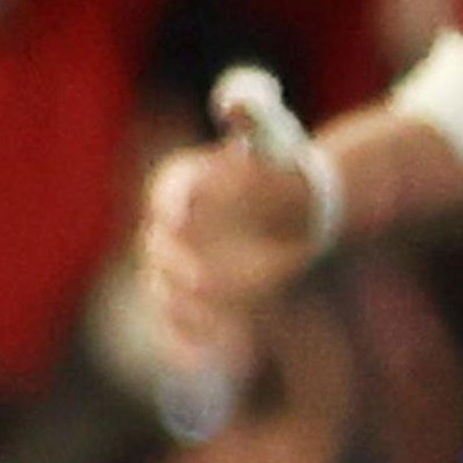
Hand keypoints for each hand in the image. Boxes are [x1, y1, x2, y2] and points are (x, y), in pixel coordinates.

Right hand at [140, 137, 321, 356]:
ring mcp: (178, 263)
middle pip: (161, 250)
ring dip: (183, 312)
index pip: (167, 192)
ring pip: (165, 293)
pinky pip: (179, 325)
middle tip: (203, 278)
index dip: (173, 203)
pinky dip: (188, 346)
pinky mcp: (196, 297)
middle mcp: (171, 224)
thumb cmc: (284, 167)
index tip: (183, 214)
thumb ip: (253, 115)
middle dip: (179, 266)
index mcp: (180, 181)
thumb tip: (235, 101)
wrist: (301, 207)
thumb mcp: (275, 136)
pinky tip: (211, 361)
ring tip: (215, 328)